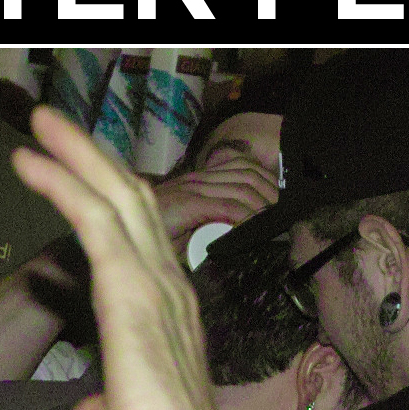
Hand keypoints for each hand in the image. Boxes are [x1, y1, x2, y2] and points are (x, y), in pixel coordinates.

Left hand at [10, 109, 219, 409]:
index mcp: (170, 314)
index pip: (140, 240)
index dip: (108, 200)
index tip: (71, 176)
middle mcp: (171, 288)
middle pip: (133, 200)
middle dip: (93, 157)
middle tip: (52, 126)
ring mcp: (156, 286)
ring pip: (116, 197)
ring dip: (75, 154)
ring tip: (39, 124)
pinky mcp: (131, 293)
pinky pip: (95, 221)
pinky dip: (62, 184)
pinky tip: (30, 163)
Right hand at [152, 151, 277, 244]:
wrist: (122, 237)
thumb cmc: (152, 240)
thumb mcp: (187, 230)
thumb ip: (212, 225)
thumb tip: (241, 234)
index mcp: (199, 180)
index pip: (243, 169)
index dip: (267, 183)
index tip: (281, 205)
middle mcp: (197, 179)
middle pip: (248, 175)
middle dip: (272, 195)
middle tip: (286, 218)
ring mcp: (192, 188)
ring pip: (242, 189)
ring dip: (263, 208)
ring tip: (276, 226)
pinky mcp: (188, 203)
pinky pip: (228, 206)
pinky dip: (246, 219)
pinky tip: (255, 230)